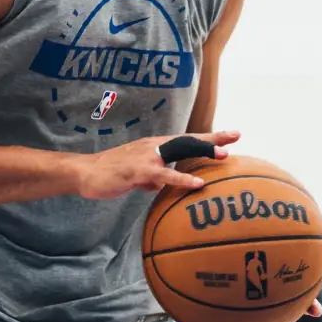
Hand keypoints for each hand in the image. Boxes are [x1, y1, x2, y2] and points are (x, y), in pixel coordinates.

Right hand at [75, 131, 239, 199]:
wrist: (85, 173)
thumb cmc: (112, 174)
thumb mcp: (137, 175)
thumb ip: (153, 177)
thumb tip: (164, 186)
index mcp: (154, 147)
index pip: (185, 140)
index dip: (208, 138)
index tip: (230, 135)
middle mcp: (153, 147)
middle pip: (187, 140)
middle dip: (212, 139)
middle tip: (235, 136)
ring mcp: (146, 157)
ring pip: (179, 151)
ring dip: (202, 152)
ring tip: (224, 156)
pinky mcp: (138, 171)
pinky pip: (164, 176)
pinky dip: (182, 179)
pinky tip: (197, 184)